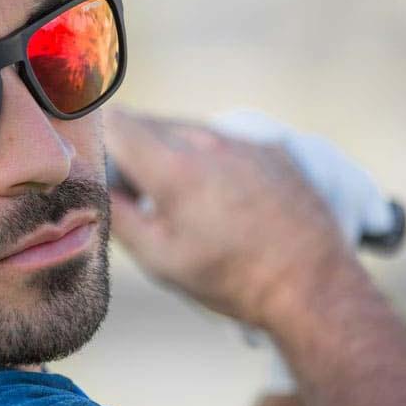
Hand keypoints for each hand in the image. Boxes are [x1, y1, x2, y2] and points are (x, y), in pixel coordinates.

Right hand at [102, 107, 358, 329]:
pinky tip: (217, 196)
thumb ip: (118, 215)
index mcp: (174, 169)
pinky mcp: (270, 148)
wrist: (313, 284)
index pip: (116, 122)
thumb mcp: (160, 258)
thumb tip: (92, 187)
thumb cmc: (232, 278)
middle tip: (131, 190)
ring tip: (178, 197)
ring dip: (168, 151)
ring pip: (184, 128)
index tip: (92, 160)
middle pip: (148, 122)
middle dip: (129, 148)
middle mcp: (208, 143)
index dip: (96, 136)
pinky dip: (207, 157)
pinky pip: (222, 139)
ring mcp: (243, 141)